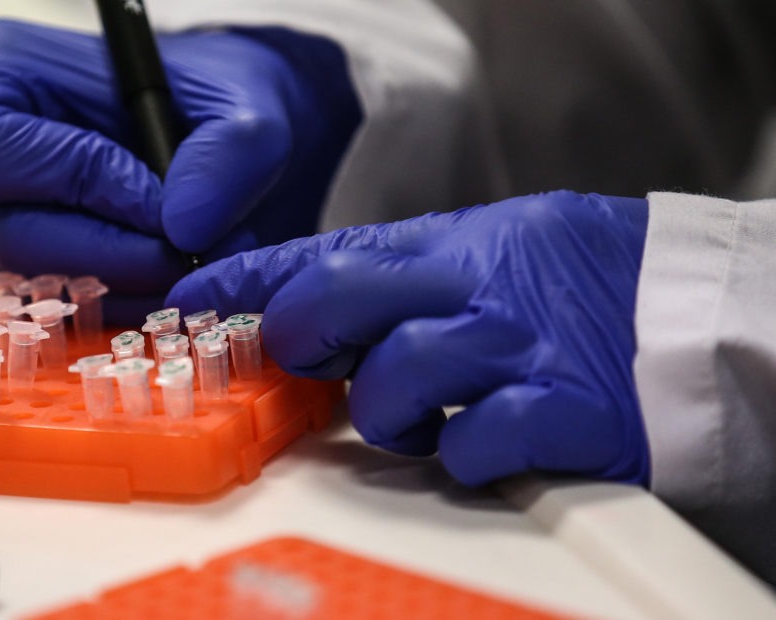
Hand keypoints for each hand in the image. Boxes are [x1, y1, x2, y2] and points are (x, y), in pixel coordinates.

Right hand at [0, 19, 359, 323]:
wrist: (202, 132)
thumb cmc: (204, 98)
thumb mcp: (242, 105)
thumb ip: (230, 153)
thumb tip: (183, 228)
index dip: (81, 189)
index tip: (166, 211)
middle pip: (6, 235)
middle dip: (109, 260)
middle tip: (188, 262)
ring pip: (23, 289)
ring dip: (116, 296)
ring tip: (187, 273)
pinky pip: (38, 315)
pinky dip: (106, 313)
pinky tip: (157, 290)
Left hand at [168, 191, 650, 485]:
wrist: (706, 317)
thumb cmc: (592, 284)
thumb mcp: (497, 245)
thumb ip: (409, 268)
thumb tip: (310, 291)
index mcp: (456, 244)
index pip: (324, 251)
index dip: (245, 278)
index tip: (189, 298)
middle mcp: (475, 291)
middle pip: (331, 302)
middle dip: (299, 339)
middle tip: (311, 362)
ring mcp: (513, 353)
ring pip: (386, 386)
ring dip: (390, 414)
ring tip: (426, 413)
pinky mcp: (557, 417)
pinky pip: (466, 448)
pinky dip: (461, 457)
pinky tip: (484, 441)